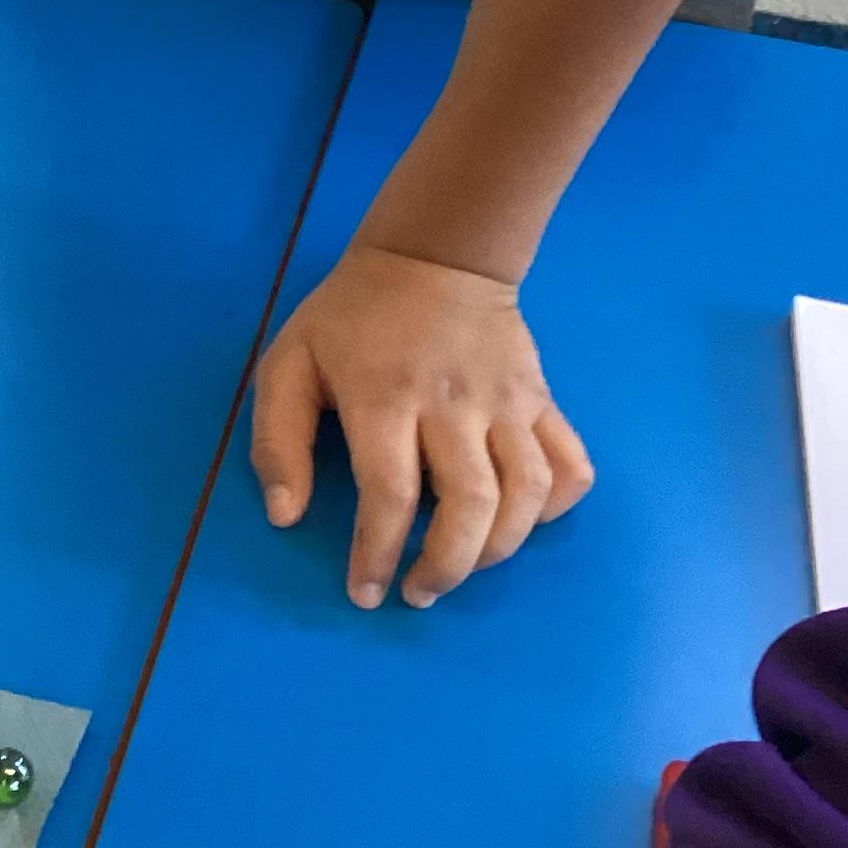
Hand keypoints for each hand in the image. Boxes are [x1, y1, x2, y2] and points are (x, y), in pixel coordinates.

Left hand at [249, 246, 590, 608]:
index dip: (376, 554)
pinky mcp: (541, 399)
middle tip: (419, 591)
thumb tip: (286, 518)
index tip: (365, 593)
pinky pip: (570, 464)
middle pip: (469, 505)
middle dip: (447, 566)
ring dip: (500, 548)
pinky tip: (523, 521)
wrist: (434, 255)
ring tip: (463, 567)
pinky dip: (556, 506)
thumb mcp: (288, 363)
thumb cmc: (352, 318)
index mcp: (384, 396)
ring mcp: (506, 401)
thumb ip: (278, 442)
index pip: (390, 494)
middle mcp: (452, 403)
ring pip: (526, 493)